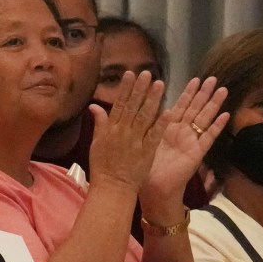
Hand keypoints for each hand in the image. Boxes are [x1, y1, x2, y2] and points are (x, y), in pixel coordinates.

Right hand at [85, 70, 167, 193]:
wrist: (112, 188)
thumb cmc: (102, 167)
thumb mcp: (96, 144)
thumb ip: (99, 124)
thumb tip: (94, 106)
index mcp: (111, 130)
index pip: (119, 104)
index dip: (125, 89)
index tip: (131, 74)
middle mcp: (123, 132)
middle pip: (133, 107)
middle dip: (140, 89)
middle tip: (148, 73)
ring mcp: (136, 141)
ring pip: (145, 117)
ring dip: (153, 100)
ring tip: (160, 85)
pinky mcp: (147, 151)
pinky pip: (155, 135)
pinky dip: (161, 124)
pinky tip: (169, 111)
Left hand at [143, 75, 228, 217]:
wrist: (153, 188)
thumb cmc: (145, 167)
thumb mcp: (142, 141)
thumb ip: (141, 124)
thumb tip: (133, 106)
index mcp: (168, 129)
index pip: (181, 106)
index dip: (188, 93)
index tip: (195, 78)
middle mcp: (182, 133)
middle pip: (196, 109)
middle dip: (204, 94)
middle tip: (213, 78)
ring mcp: (191, 141)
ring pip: (205, 118)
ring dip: (214, 104)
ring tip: (223, 89)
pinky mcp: (197, 152)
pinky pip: (209, 137)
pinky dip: (217, 126)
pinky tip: (225, 114)